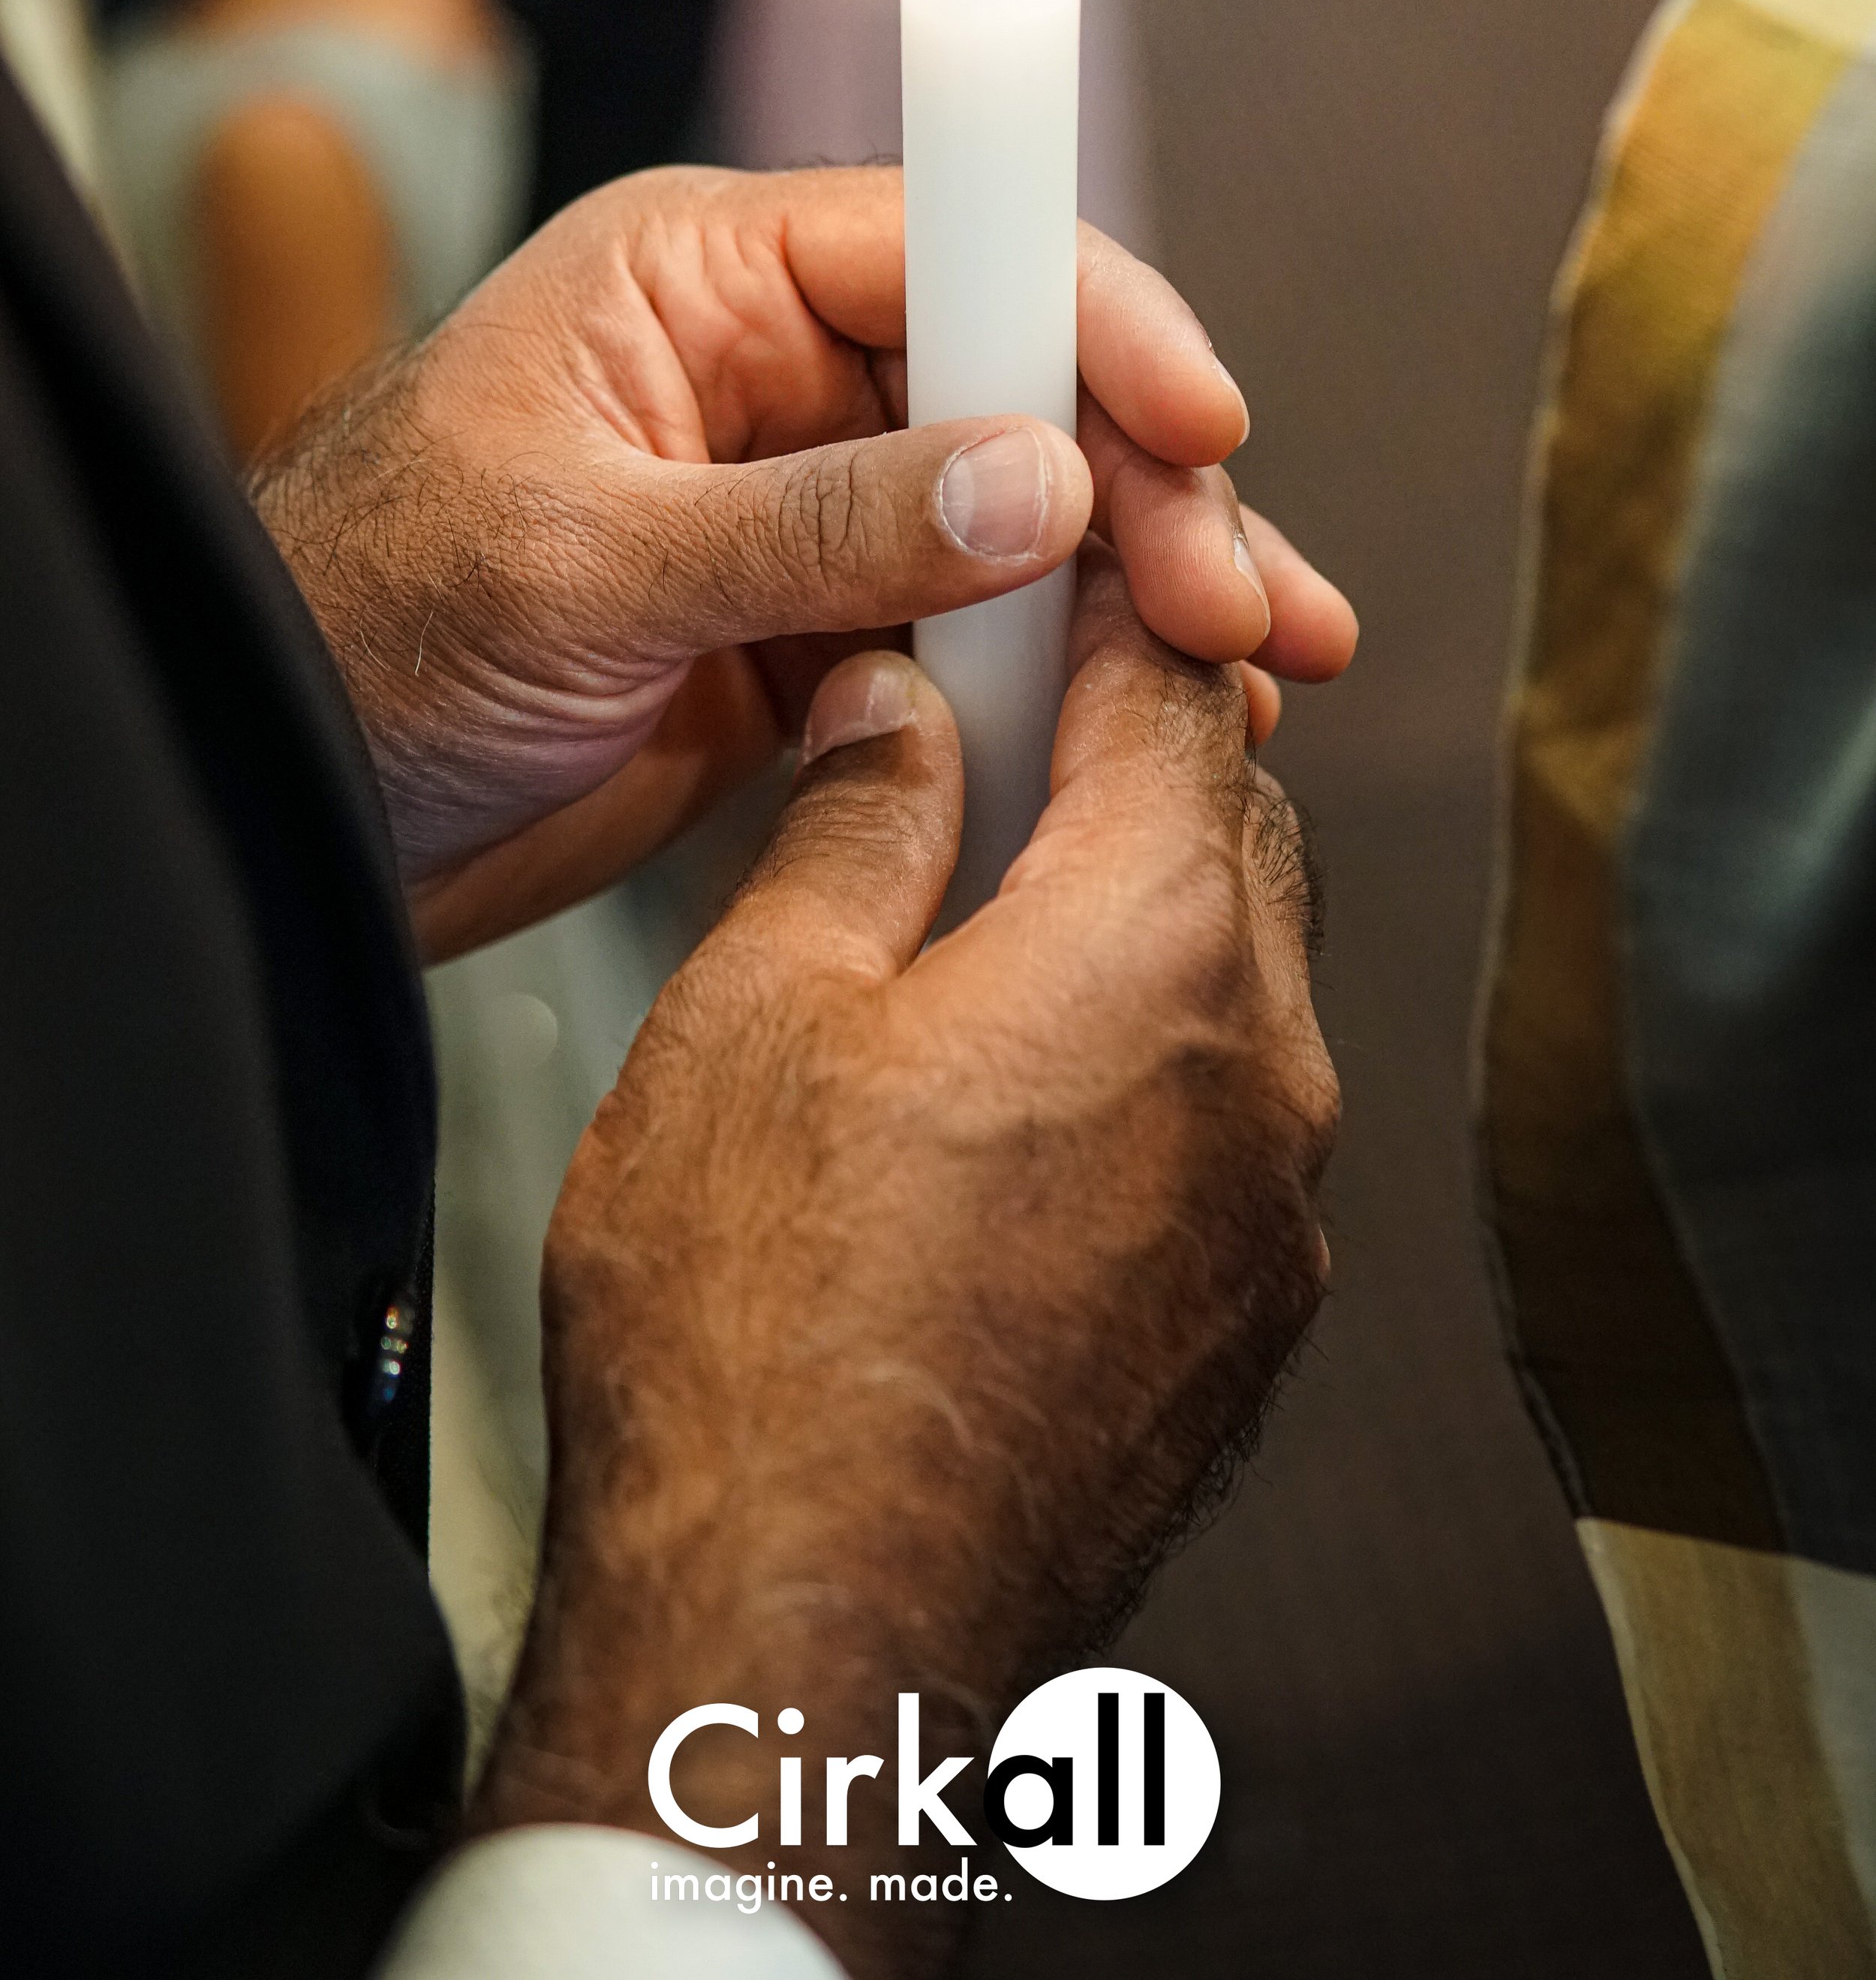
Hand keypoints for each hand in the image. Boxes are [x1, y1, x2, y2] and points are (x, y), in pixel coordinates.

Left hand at [253, 166, 1354, 957]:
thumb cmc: (356, 628)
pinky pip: (977, 633)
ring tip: (1251, 679)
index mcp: (699, 275)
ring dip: (1140, 590)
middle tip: (1238, 607)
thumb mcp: (581, 563)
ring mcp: (803, 505)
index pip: (950, 242)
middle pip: (1020, 382)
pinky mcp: (816, 634)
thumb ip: (817, 523)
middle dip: (1147, 487)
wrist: (282, 802)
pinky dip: (1069, 680)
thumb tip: (1036, 486)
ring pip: (1023, 517)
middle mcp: (771, 368)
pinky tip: (1159, 727)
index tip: (1202, 417)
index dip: (1092, 318)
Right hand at [474, 562, 1338, 1963]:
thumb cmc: (757, 1345)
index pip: (1180, 692)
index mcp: (1151, 951)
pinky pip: (1222, 1126)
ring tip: (970, 932)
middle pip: (1231, 829)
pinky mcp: (1245, 1326)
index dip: (1110, 604)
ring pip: (1232, 983)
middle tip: (985, 740)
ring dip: (1131, 921)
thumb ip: (859, 826)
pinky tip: (1003, 1104)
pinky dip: (1142, 1067)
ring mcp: (1272, 1217)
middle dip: (1125, 759)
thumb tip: (899, 719)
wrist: (803, 1647)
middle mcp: (1260, 1074)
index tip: (1052, 572)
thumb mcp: (758, 1013)